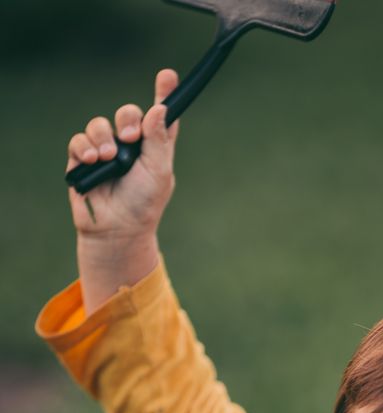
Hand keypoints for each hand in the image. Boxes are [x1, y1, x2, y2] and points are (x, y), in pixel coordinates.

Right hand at [67, 68, 179, 241]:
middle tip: (131, 136)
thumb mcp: (159, 172)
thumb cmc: (143, 205)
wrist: (117, 230)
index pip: (160, 117)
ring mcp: (105, 152)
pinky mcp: (83, 161)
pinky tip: (92, 160)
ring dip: (103, 137)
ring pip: (99, 124)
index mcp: (154, 148)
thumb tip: (159, 108)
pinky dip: (84, 148)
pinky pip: (79, 141)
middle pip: (127, 114)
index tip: (167, 76)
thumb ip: (159, 140)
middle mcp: (130, 146)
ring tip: (108, 157)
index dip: (164, 95)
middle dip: (127, 118)